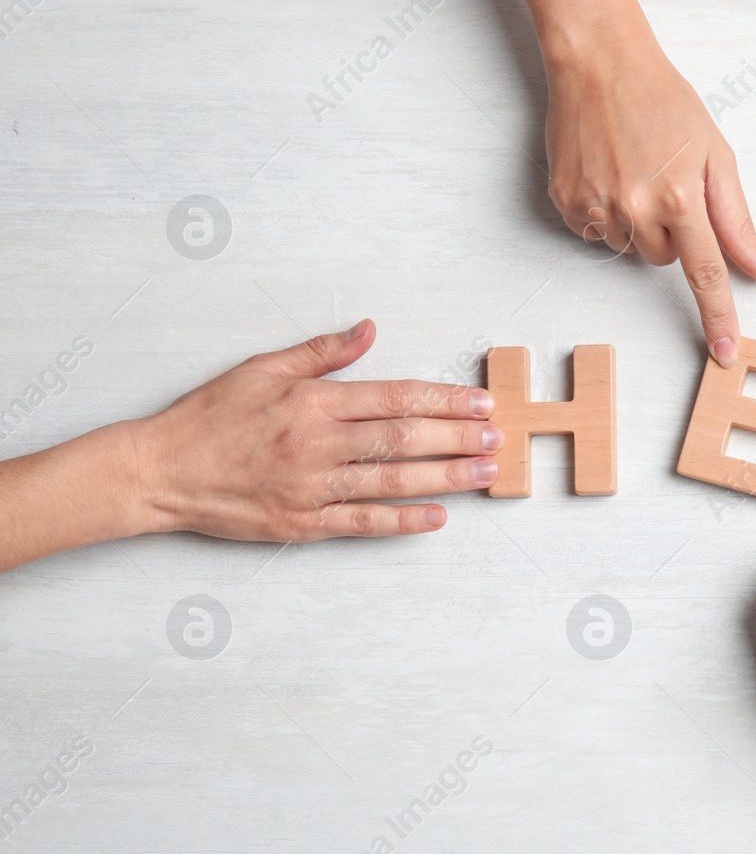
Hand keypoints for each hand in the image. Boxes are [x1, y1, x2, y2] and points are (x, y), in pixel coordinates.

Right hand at [128, 320, 501, 540]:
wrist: (160, 472)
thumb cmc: (209, 417)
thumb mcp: (262, 368)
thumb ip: (321, 353)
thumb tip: (367, 330)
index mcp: (312, 403)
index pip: (394, 398)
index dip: (442, 401)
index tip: (479, 402)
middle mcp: (317, 445)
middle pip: (403, 439)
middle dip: (458, 437)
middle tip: (498, 436)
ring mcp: (312, 488)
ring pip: (392, 481)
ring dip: (446, 477)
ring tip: (485, 472)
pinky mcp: (302, 524)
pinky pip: (363, 522)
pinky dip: (402, 520)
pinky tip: (437, 518)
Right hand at [544, 46, 755, 366]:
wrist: (598, 63)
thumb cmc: (663, 101)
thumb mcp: (715, 153)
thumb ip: (737, 220)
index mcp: (680, 197)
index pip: (706, 275)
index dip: (718, 318)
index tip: (726, 355)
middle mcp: (637, 208)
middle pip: (665, 260)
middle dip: (672, 233)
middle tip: (665, 181)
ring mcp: (596, 207)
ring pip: (630, 249)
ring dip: (637, 224)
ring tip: (632, 170)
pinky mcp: (566, 202)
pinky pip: (596, 234)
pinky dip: (605, 215)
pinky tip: (607, 174)